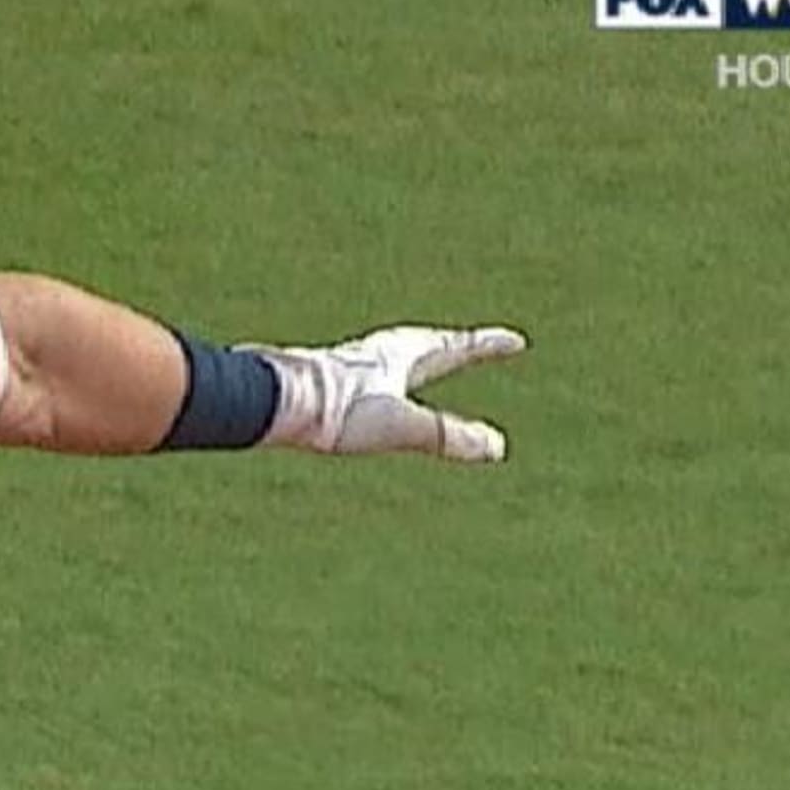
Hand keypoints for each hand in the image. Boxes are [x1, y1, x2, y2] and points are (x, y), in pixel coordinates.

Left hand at [250, 324, 526, 463]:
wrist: (274, 400)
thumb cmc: (336, 409)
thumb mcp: (401, 425)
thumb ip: (447, 435)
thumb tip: (496, 448)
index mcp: (400, 357)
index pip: (456, 348)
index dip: (486, 347)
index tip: (515, 341)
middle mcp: (374, 354)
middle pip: (421, 343)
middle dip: (448, 344)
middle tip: (463, 343)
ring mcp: (346, 365)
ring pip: (386, 355)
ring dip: (407, 356)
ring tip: (409, 361)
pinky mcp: (320, 379)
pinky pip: (359, 372)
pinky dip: (375, 374)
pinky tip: (355, 386)